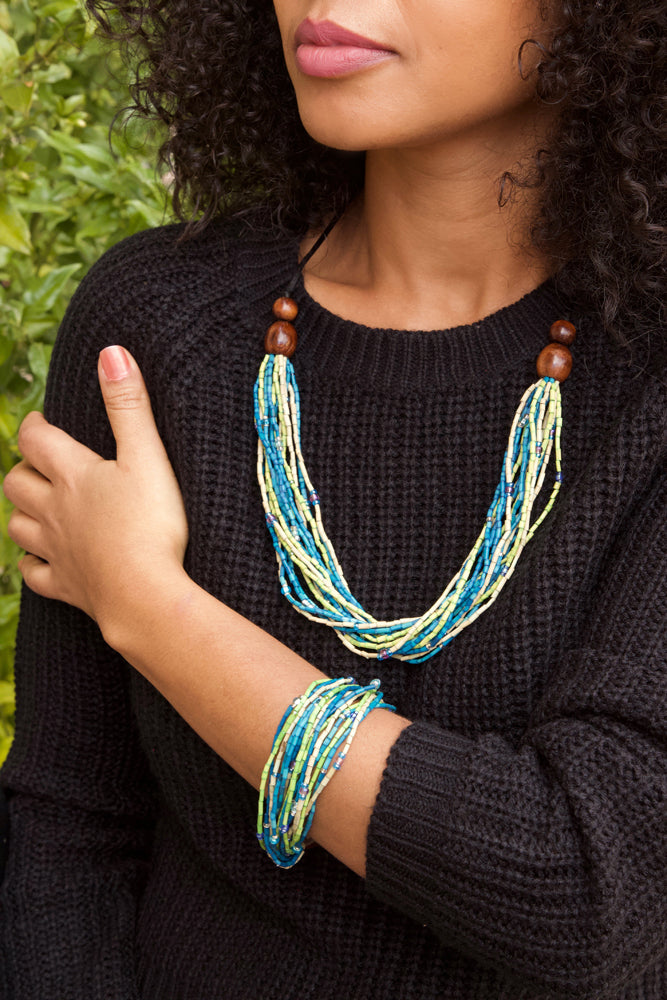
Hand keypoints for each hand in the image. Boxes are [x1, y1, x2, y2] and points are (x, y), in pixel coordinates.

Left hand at [3, 346, 187, 631]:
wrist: (143, 594)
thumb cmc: (151, 525)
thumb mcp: (148, 457)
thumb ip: (129, 406)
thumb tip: (111, 352)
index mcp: (72, 475)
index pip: (35, 440)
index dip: (34, 426)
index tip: (41, 422)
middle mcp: (54, 511)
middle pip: (17, 483)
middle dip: (24, 469)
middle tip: (42, 464)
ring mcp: (56, 550)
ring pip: (18, 526)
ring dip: (21, 512)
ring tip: (39, 506)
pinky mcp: (65, 586)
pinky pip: (33, 573)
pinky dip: (32, 563)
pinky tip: (42, 560)